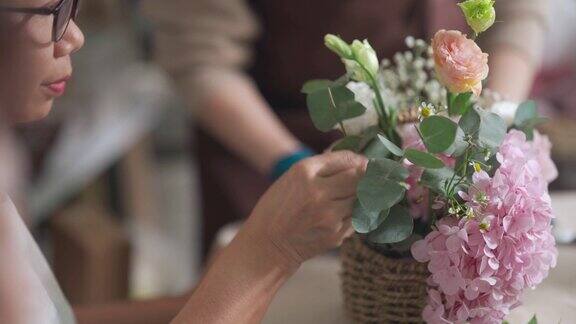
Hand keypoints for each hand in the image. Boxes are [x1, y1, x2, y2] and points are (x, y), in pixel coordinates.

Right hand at [242, 151, 366, 269]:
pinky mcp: (336, 234)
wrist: (268, 244)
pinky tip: (342, 214)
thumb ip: (323, 165)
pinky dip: (355, 214)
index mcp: (305, 172)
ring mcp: (329, 215)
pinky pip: (357, 217)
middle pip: (359, 177)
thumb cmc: (279, 207)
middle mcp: (318, 191)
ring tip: (351, 198)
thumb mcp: (292, 177)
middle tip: (368, 178)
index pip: (347, 159)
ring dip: (361, 196)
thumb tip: (355, 157)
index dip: (359, 160)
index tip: (363, 163)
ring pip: (361, 198)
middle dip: (366, 176)